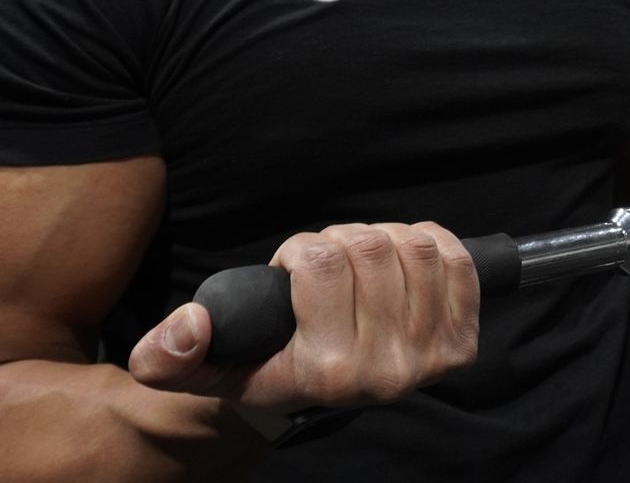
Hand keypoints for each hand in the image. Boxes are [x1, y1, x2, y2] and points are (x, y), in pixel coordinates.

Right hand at [127, 221, 480, 413]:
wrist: (317, 393)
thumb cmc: (262, 365)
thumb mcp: (200, 366)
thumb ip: (169, 354)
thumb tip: (191, 325)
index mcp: (325, 373)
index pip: (322, 262)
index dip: (301, 247)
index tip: (292, 264)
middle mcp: (384, 373)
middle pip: (370, 248)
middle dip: (341, 238)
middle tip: (327, 260)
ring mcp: (428, 359)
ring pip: (414, 246)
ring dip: (384, 237)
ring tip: (360, 260)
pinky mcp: (459, 343)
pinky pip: (456, 260)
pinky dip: (429, 243)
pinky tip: (400, 259)